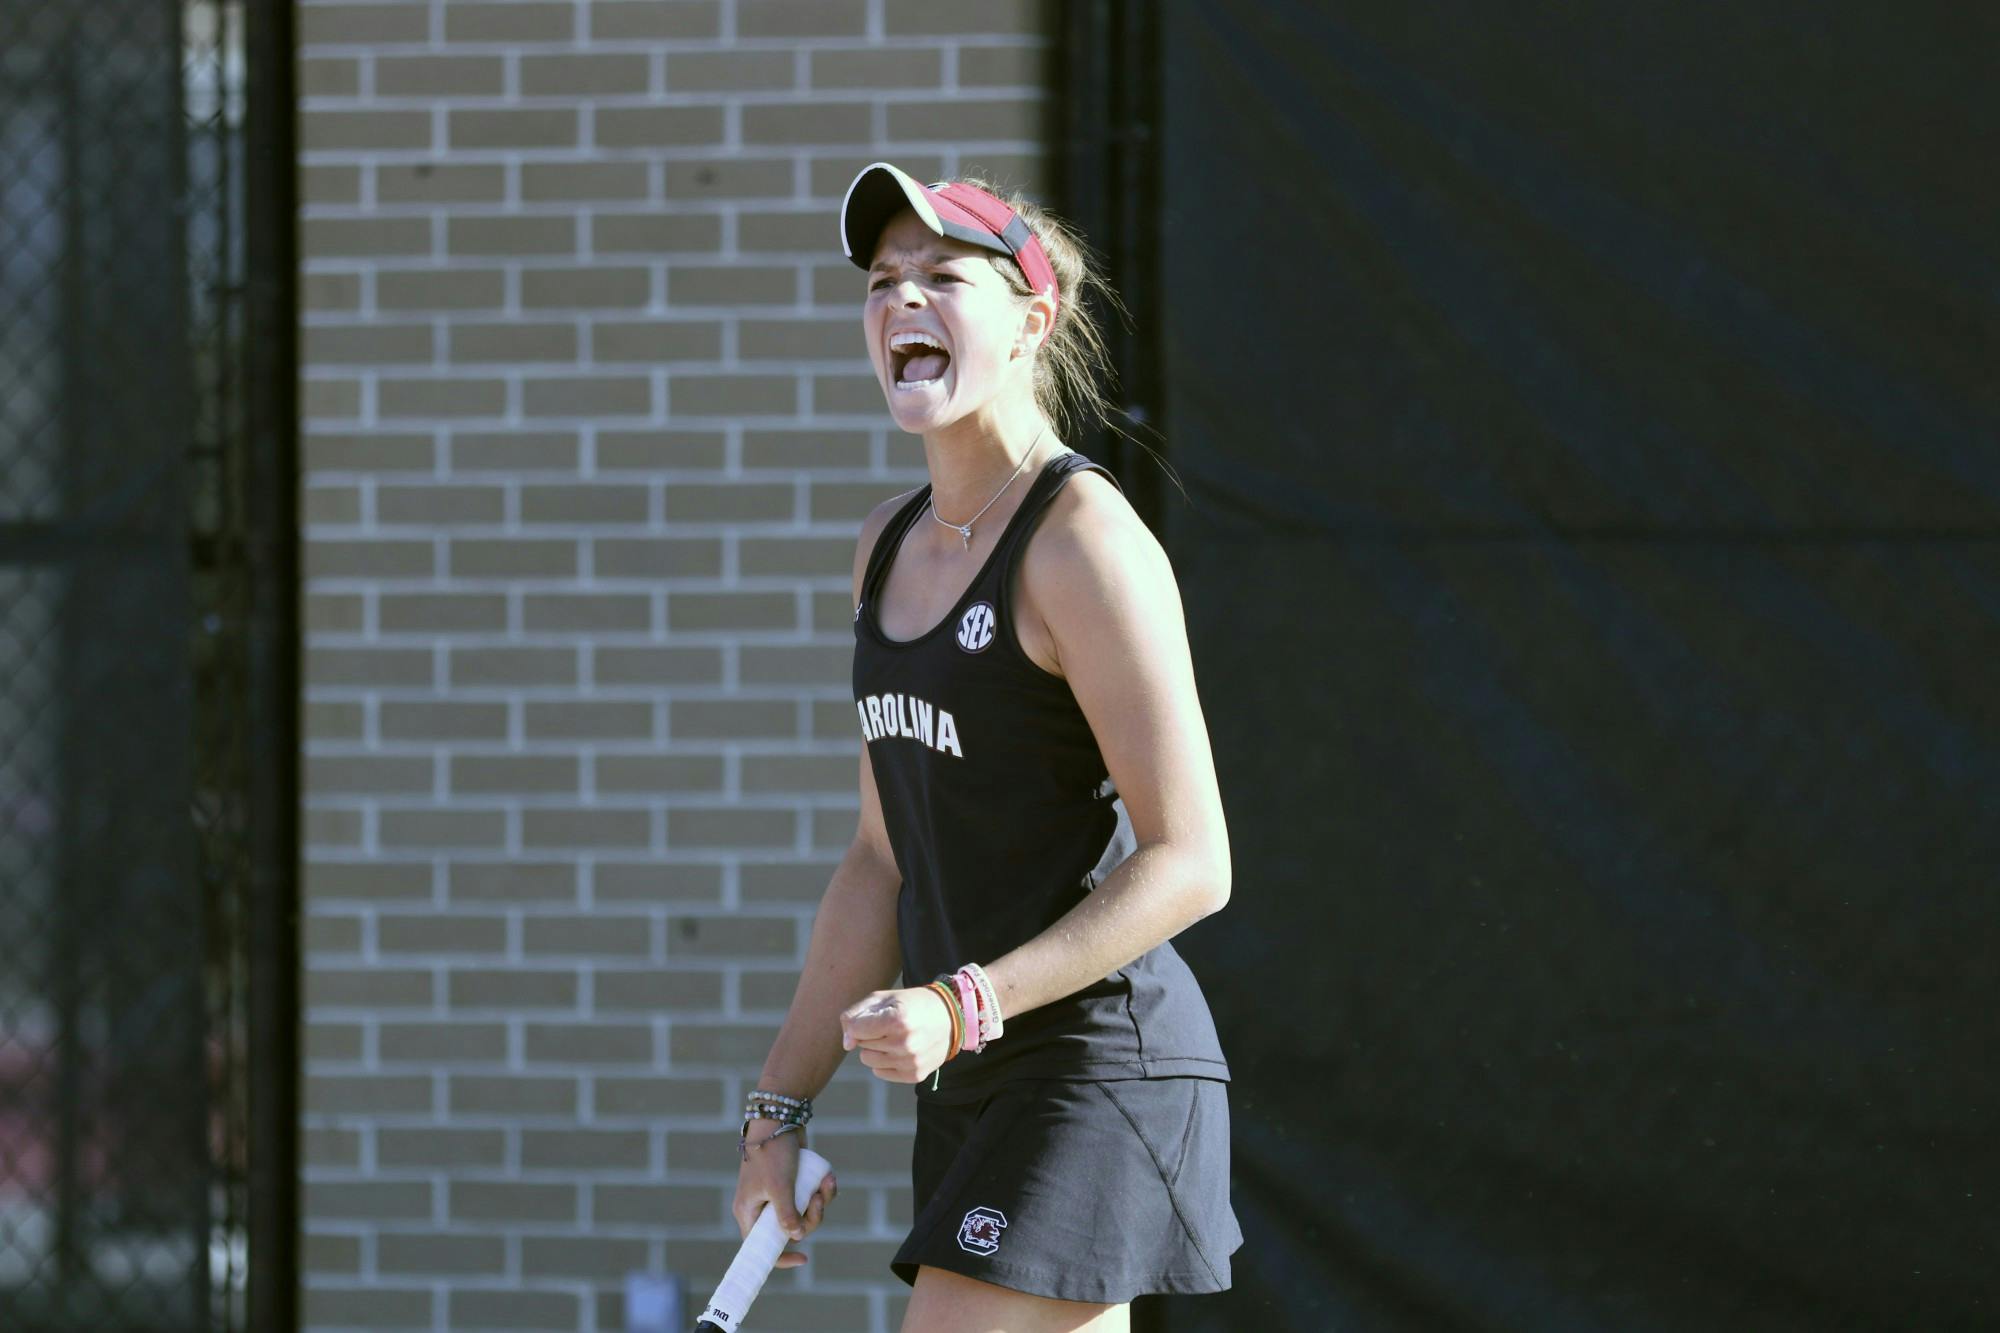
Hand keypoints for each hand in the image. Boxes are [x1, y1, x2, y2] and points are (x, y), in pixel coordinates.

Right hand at [730, 1124, 836, 1268]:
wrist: (779, 1117)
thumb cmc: (772, 1152)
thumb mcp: (779, 1186)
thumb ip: (786, 1215)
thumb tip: (796, 1237)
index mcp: (749, 1211)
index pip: (760, 1246)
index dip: (781, 1257)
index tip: (804, 1259)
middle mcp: (762, 1206)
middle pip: (791, 1230)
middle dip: (812, 1217)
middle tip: (819, 1199)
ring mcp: (778, 1195)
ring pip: (804, 1213)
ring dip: (821, 1201)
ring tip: (827, 1182)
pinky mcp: (792, 1183)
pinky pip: (809, 1197)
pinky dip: (821, 1190)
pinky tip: (829, 1177)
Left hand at [839, 986, 955, 1082]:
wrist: (952, 1016)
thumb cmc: (912, 1004)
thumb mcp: (883, 998)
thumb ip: (855, 1015)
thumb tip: (846, 1045)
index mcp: (897, 1020)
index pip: (855, 1030)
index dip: (860, 1021)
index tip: (875, 1016)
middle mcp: (904, 1044)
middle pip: (861, 1045)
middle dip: (870, 1034)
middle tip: (891, 1025)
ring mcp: (910, 1062)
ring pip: (868, 1060)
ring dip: (876, 1049)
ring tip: (895, 1038)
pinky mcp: (915, 1075)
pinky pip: (880, 1072)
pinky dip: (885, 1062)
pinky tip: (900, 1050)